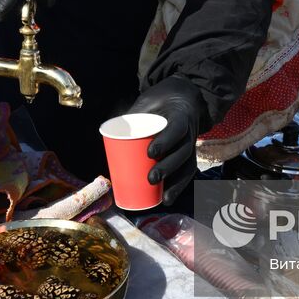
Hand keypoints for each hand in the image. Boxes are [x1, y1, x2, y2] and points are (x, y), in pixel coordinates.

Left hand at [129, 78, 202, 204]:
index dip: (165, 142)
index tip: (150, 153)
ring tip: (162, 198)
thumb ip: (132, 116)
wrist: (181, 98)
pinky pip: (187, 172)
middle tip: (150, 178)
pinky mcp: (188, 155)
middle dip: (168, 167)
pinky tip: (167, 199)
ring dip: (176, 183)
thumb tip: (107, 131)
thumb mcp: (147, 102)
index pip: (176, 129)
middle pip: (183, 152)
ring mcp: (190, 144)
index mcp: (180, 115)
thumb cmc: (160, 102)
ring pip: (187, 165)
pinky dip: (178, 187)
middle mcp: (189, 131)